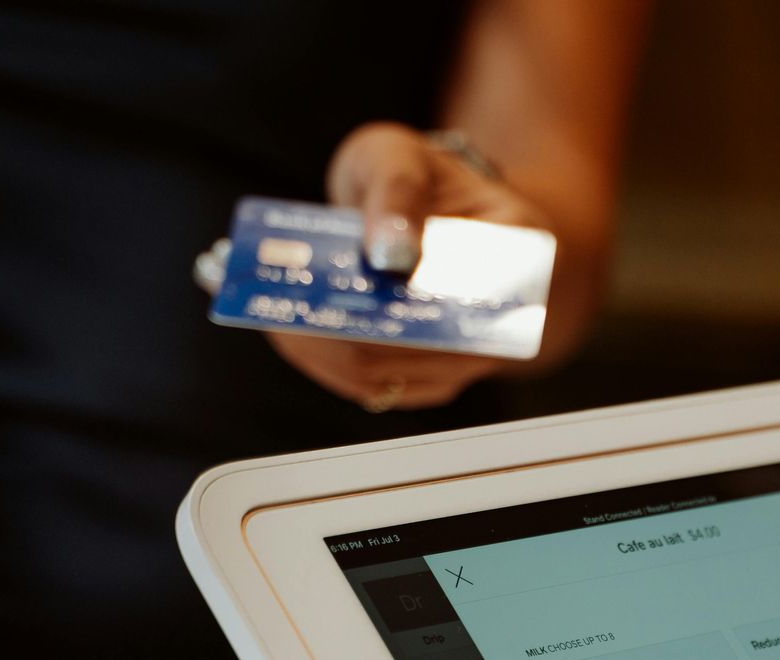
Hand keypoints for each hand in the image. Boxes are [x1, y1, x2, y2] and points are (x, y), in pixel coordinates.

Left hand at [266, 122, 550, 411]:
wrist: (445, 218)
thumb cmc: (428, 182)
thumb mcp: (407, 156)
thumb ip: (398, 189)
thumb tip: (390, 253)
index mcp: (517, 264)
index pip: (454, 302)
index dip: (392, 305)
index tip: (324, 288)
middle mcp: (496, 327)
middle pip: (406, 352)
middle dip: (331, 328)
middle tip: (270, 296)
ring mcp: (458, 362)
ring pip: (379, 377)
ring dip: (314, 348)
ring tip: (261, 306)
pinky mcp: (421, 378)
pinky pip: (366, 383)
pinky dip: (318, 358)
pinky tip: (278, 326)